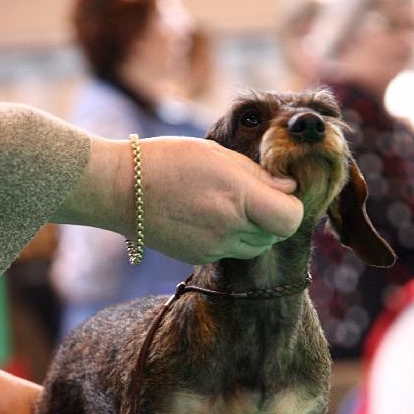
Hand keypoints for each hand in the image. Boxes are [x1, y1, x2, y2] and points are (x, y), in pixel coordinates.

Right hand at [139, 137, 304, 262]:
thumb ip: (259, 175)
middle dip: (273, 216)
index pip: (291, 218)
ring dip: (255, 229)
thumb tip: (290, 188)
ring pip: (256, 246)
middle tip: (254, 195)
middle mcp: (230, 228)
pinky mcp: (200, 257)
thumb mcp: (219, 155)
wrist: (122, 190)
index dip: (292, 206)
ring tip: (230, 205)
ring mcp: (215, 247)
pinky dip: (231, 237)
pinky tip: (209, 216)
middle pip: (276, 234)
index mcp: (239, 197)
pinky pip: (231, 251)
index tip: (280, 191)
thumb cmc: (169, 160)